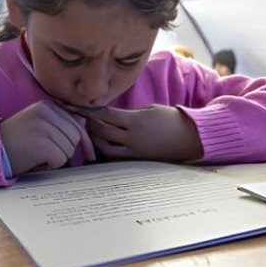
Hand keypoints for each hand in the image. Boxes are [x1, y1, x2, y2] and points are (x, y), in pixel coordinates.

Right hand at [0, 101, 93, 175]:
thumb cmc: (14, 141)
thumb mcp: (37, 125)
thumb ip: (59, 122)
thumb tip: (84, 122)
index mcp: (45, 106)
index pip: (76, 124)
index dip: (82, 141)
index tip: (88, 154)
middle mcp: (45, 112)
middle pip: (75, 137)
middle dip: (65, 150)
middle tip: (46, 154)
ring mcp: (42, 127)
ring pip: (69, 150)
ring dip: (56, 159)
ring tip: (37, 156)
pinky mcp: (40, 143)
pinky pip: (60, 159)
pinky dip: (50, 166)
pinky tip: (35, 162)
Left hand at [71, 105, 203, 162]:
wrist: (191, 138)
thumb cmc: (172, 119)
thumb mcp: (151, 109)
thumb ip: (130, 113)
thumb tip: (112, 116)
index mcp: (136, 121)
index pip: (105, 115)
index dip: (88, 111)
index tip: (74, 106)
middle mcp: (133, 138)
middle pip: (101, 132)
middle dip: (89, 125)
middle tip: (82, 118)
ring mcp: (135, 151)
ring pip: (106, 148)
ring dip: (96, 139)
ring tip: (92, 131)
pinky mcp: (138, 160)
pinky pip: (116, 157)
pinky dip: (107, 149)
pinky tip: (104, 143)